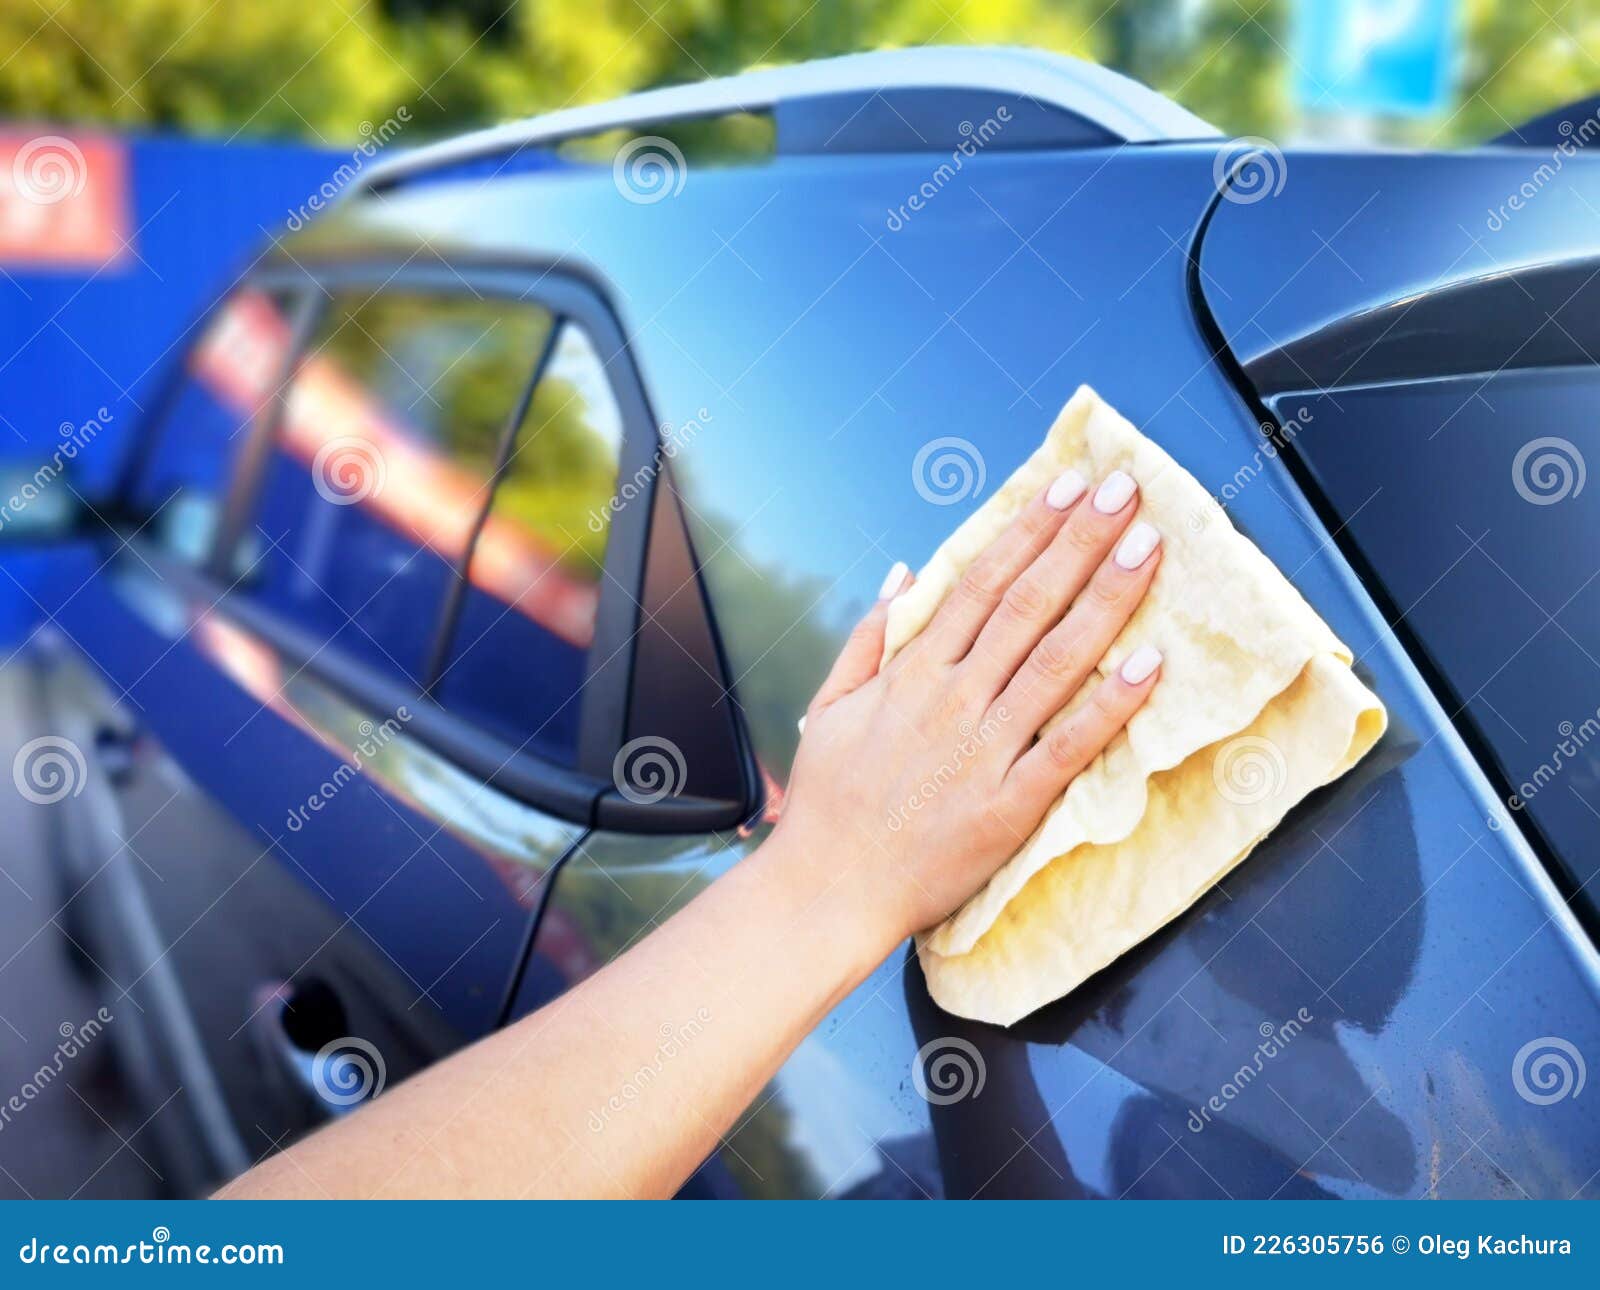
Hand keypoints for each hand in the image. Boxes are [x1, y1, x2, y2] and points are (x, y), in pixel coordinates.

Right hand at [774, 468, 1163, 958]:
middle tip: (1126, 491)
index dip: (1029, 530)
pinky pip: (1068, 748)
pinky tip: (1148, 666)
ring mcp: (983, 751)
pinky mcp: (1009, 806)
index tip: (1068, 486)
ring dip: (1105, 600)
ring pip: (1054, 661)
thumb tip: (901, 572)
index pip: (981, 583)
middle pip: (1027, 604)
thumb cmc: (830, 803)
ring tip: (1147, 549)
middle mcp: (952, 701)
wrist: (828, 889)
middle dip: (1079, 540)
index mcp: (912, 674)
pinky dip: (1109, 706)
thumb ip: (868, 637)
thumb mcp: (830, 707)